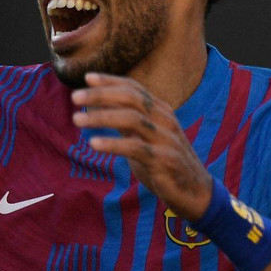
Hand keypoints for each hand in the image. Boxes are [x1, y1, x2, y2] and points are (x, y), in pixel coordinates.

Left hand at [71, 73, 212, 219]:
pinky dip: (113, 144)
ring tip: (77, 119)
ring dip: (102, 117)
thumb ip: (127, 122)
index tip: (87, 77)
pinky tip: (93, 143)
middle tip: (74, 96)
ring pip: (132, 119)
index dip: (111, 81)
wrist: (195, 192)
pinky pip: (135, 148)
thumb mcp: (145, 138)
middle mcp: (165, 120)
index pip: (134, 88)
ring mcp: (166, 139)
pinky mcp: (164, 160)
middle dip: (101, 95)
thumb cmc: (165, 162)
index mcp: (161, 111)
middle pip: (131, 98)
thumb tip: (99, 107)